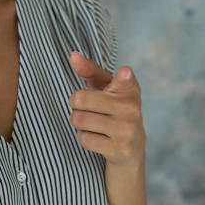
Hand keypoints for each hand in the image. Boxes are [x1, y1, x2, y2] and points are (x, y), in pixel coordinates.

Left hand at [67, 51, 145, 166]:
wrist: (131, 150)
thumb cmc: (112, 110)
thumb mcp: (104, 87)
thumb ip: (89, 69)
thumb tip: (73, 55)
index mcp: (129, 88)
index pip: (125, 79)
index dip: (123, 76)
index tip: (125, 72)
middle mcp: (131, 108)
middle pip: (82, 99)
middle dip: (76, 104)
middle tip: (85, 107)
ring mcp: (127, 130)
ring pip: (80, 119)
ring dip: (78, 122)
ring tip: (90, 123)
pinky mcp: (120, 149)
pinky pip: (84, 139)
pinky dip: (83, 138)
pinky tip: (96, 137)